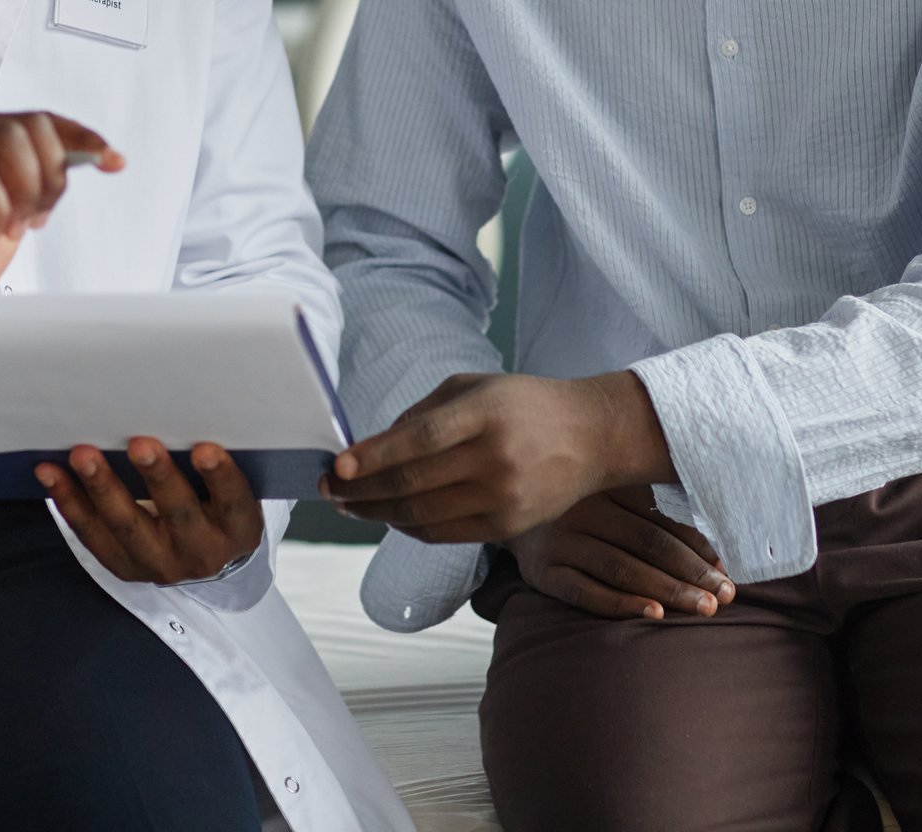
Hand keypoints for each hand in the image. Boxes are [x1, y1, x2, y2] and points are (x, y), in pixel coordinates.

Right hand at [0, 112, 124, 368]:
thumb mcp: (8, 221)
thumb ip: (37, 191)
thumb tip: (85, 165)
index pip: (38, 120)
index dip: (81, 136)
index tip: (112, 160)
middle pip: (29, 125)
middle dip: (51, 173)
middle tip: (40, 214)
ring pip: (5, 141)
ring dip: (25, 189)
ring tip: (13, 225)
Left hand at [37, 439, 264, 584]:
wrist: (207, 556)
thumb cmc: (218, 501)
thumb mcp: (231, 488)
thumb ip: (211, 462)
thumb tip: (176, 404)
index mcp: (238, 528)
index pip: (234, 502)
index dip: (220, 477)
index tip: (205, 448)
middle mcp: (202, 551)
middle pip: (177, 514)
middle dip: (156, 478)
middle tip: (139, 444)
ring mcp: (160, 564)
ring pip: (127, 526)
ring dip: (101, 488)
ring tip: (82, 454)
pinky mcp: (125, 567)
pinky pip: (92, 535)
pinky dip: (70, 501)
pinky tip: (51, 472)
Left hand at [322, 370, 676, 544]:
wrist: (592, 437)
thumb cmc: (524, 404)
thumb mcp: (475, 387)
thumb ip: (422, 414)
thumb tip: (369, 448)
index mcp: (485, 414)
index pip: (418, 440)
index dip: (373, 457)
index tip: (338, 468)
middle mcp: (495, 458)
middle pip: (413, 484)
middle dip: (361, 491)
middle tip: (329, 490)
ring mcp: (503, 498)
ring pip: (422, 516)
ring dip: (377, 513)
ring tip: (350, 506)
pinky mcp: (507, 527)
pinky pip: (443, 534)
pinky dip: (408, 527)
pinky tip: (389, 516)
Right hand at [508, 487, 734, 620]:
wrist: (504, 504)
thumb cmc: (574, 501)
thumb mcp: (606, 487)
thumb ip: (650, 501)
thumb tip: (711, 541)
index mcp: (606, 483)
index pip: (661, 516)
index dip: (697, 543)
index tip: (726, 567)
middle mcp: (583, 509)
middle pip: (648, 542)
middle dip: (691, 571)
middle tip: (725, 595)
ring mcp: (561, 541)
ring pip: (622, 568)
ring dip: (667, 590)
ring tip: (703, 608)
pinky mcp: (542, 573)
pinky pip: (585, 592)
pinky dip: (621, 604)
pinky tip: (653, 615)